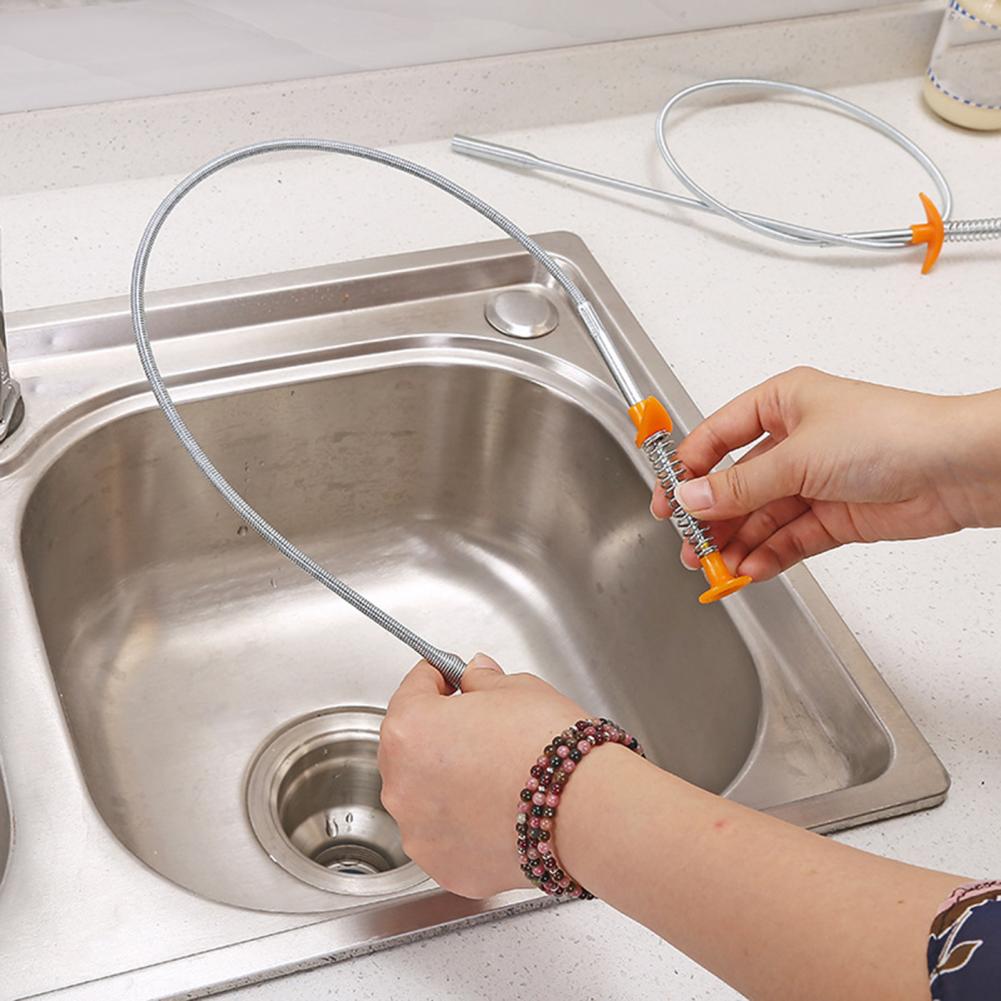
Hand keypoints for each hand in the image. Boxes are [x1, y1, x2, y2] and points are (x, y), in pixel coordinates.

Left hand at [378, 654, 588, 898]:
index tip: (450, 678)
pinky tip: (497, 809)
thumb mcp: (518, 689)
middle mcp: (402, 784)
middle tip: (478, 726)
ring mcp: (420, 832)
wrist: (585, 809)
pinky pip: (445, 837)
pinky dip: (463, 824)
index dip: (437, 678)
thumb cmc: (549, 748)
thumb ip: (483, 681)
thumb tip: (475, 676)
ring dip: (447, 782)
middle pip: (409, 747)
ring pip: (424, 797)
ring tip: (493, 773)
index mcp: (410, 729)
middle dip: (439, 733)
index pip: (412, 690)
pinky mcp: (445, 867)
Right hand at [652, 367, 1000, 580]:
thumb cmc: (891, 433)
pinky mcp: (834, 517)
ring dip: (737, 543)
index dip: (687, 470)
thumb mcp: (798, 456)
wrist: (957, 469)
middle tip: (689, 546)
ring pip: (760, 517)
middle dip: (712, 517)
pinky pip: (788, 539)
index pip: (716, 437)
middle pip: (736, 484)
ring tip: (714, 567)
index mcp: (781, 404)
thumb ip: (739, 485)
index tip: (665, 501)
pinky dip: (767, 555)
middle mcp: (795, 441)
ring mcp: (814, 481)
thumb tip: (691, 497)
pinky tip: (748, 569)